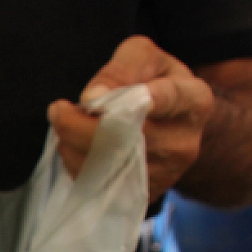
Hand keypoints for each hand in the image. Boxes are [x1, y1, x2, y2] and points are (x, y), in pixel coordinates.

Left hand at [47, 36, 214, 201]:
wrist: (173, 126)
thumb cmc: (156, 82)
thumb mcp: (143, 58)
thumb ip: (119, 69)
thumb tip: (92, 98)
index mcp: (193, 100)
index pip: (170, 99)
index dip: (143, 99)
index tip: (106, 98)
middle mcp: (184, 142)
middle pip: (126, 137)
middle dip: (78, 124)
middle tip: (58, 110)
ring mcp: (166, 173)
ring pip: (106, 164)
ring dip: (72, 145)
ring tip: (66, 125)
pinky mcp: (144, 193)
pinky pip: (99, 183)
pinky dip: (77, 164)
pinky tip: (75, 147)